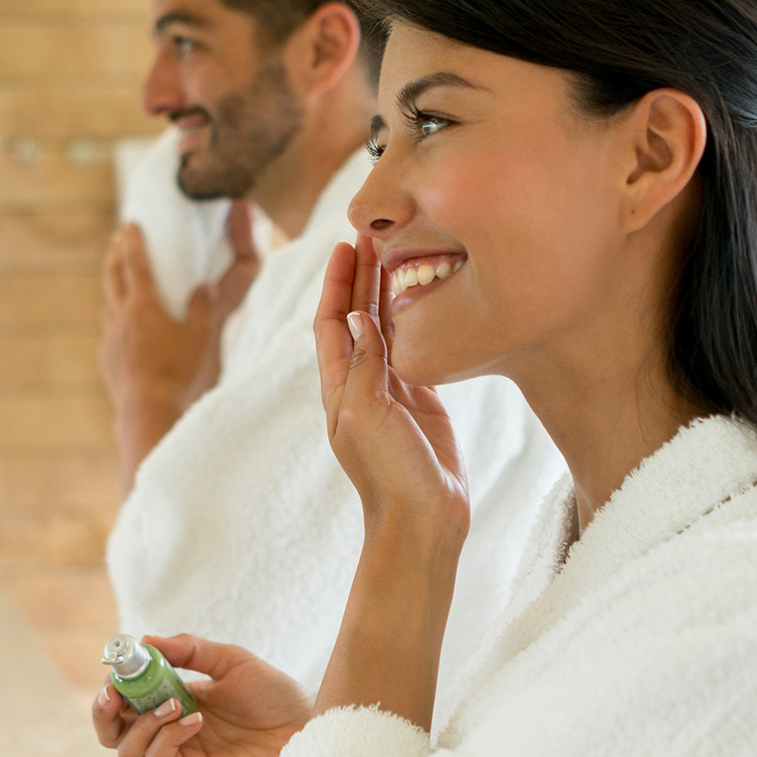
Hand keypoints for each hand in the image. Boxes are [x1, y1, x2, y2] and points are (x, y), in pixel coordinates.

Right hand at [92, 634, 311, 756]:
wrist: (309, 730)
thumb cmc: (277, 698)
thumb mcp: (232, 661)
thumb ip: (190, 649)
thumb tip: (145, 639)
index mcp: (177, 699)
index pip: (128, 695)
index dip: (116, 681)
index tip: (118, 662)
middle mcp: (171, 728)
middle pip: (112, 729)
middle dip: (103, 709)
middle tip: (114, 691)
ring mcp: (180, 754)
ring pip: (126, 749)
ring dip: (140, 722)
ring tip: (173, 703)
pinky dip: (166, 737)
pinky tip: (193, 721)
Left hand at [100, 203, 261, 486]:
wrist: (149, 411)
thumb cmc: (181, 373)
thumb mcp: (202, 337)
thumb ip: (204, 307)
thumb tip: (205, 287)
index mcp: (144, 305)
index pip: (136, 263)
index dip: (133, 241)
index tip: (130, 223)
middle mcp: (121, 317)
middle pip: (112, 276)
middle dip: (115, 254)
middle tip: (117, 240)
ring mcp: (111, 339)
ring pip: (108, 303)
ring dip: (112, 285)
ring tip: (117, 279)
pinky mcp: (108, 360)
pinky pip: (109, 331)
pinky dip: (115, 318)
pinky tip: (121, 327)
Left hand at [312, 235, 469, 545]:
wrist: (422, 521)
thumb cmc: (389, 474)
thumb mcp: (369, 416)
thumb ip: (364, 366)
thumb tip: (361, 315)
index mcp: (339, 387)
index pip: (332, 321)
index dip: (337, 282)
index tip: (347, 244)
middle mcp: (359, 384)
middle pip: (356, 317)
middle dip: (362, 277)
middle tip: (376, 235)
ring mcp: (389, 392)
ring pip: (384, 329)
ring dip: (387, 293)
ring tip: (399, 255)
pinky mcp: (419, 402)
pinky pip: (411, 350)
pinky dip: (413, 321)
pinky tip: (424, 300)